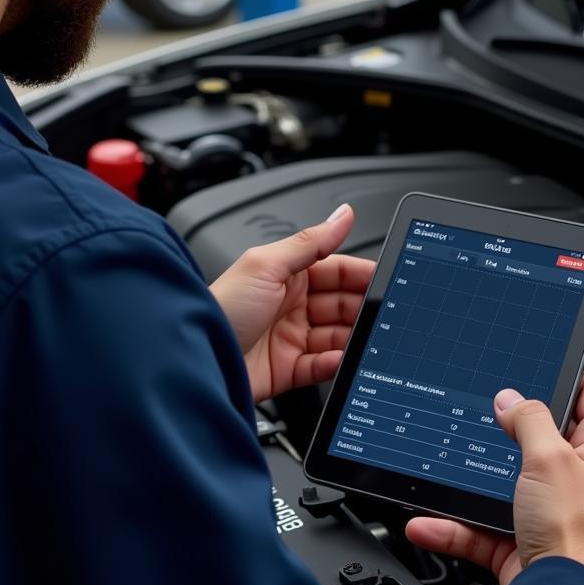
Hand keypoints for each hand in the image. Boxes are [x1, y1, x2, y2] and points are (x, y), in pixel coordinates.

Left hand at [209, 204, 373, 401]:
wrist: (195, 361)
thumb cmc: (219, 309)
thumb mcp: (266, 265)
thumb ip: (310, 242)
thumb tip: (343, 215)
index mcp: (286, 273)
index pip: (335, 270)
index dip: (361, 275)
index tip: (387, 280)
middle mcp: (289, 303)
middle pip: (340, 304)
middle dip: (361, 308)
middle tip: (383, 315)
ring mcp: (289, 337)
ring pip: (336, 335)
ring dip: (353, 338)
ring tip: (368, 340)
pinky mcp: (286, 369)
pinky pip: (322, 366)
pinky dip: (336, 364)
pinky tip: (343, 360)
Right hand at [406, 369, 583, 584]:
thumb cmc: (575, 537)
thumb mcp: (549, 458)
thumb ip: (528, 419)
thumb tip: (511, 397)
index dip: (569, 370)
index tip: (542, 354)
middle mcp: (577, 477)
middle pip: (539, 433)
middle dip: (506, 422)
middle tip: (483, 402)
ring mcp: (547, 507)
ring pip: (500, 477)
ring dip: (469, 475)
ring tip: (445, 459)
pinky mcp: (519, 537)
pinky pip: (478, 521)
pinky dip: (451, 522)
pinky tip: (427, 519)